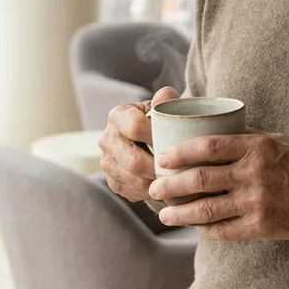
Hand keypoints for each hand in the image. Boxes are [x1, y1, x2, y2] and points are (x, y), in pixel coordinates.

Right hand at [98, 86, 179, 201]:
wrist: (145, 139)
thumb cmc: (157, 121)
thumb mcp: (161, 108)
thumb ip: (165, 101)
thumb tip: (167, 95)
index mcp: (117, 115)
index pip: (135, 127)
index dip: (156, 137)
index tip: (177, 143)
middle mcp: (106, 139)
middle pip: (133, 160)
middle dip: (159, 168)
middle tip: (182, 171)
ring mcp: (106, 162)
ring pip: (134, 179)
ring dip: (157, 183)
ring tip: (177, 182)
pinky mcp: (112, 181)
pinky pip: (132, 192)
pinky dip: (151, 193)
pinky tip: (165, 188)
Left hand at [147, 131, 288, 240]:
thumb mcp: (272, 139)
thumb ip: (241, 136)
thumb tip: (206, 129)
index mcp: (255, 147)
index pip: (208, 146)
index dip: (180, 152)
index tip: (162, 157)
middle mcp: (253, 173)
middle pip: (200, 179)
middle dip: (171, 185)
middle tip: (154, 187)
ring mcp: (256, 202)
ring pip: (206, 209)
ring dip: (180, 213)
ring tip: (164, 214)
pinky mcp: (260, 226)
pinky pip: (224, 230)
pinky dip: (204, 229)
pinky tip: (193, 228)